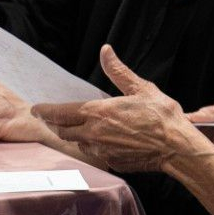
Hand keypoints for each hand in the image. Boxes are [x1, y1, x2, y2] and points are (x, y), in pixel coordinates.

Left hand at [36, 44, 194, 174]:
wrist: (177, 147)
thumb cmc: (162, 117)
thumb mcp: (141, 88)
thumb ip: (118, 71)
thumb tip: (106, 51)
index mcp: (97, 113)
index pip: (59, 113)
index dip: (44, 111)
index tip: (37, 108)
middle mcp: (94, 134)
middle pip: (62, 131)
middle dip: (54, 124)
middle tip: (51, 118)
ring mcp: (102, 152)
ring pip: (78, 144)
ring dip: (75, 136)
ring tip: (78, 128)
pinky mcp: (112, 163)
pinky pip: (95, 154)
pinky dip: (94, 147)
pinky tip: (103, 140)